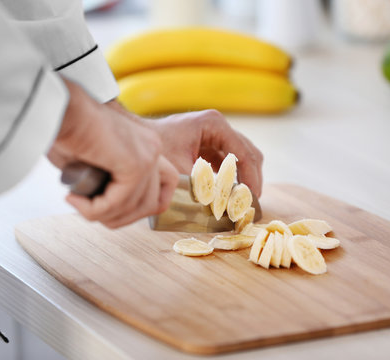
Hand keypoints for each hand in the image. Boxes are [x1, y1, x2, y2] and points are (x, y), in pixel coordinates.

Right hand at [48, 80, 178, 227]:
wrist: (59, 107)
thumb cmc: (66, 128)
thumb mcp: (95, 161)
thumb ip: (108, 184)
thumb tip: (104, 209)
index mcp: (147, 144)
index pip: (167, 185)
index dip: (143, 206)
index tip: (113, 210)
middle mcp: (153, 148)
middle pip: (153, 203)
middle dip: (120, 216)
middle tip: (90, 210)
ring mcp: (147, 155)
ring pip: (135, 207)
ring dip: (103, 214)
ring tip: (78, 204)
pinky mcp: (135, 163)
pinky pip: (119, 202)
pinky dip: (96, 209)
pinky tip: (76, 200)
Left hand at [143, 110, 263, 197]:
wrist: (136, 142)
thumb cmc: (156, 151)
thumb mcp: (180, 170)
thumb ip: (204, 188)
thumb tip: (225, 210)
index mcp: (214, 125)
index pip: (244, 153)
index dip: (251, 178)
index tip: (252, 199)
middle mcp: (217, 127)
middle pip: (248, 153)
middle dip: (251, 179)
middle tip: (250, 204)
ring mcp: (214, 135)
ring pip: (241, 158)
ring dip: (242, 179)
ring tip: (242, 203)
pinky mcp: (208, 145)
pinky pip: (227, 162)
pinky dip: (230, 178)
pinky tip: (228, 196)